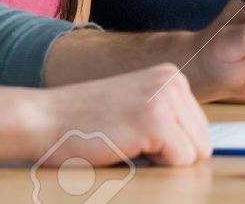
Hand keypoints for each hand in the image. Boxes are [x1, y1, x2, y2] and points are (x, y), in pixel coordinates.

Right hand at [29, 64, 209, 165]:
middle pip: (203, 142)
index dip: (171, 146)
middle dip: (171, 155)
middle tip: (130, 143)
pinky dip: (156, 168)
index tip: (136, 137)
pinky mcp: (156, 121)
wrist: (42, 118)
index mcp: (171, 76)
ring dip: (163, 162)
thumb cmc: (83, 123)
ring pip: (196, 154)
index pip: (200, 129)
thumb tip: (202, 152)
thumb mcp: (136, 107)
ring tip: (128, 145)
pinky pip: (182, 162)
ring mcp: (165, 98)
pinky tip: (126, 148)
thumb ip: (169, 119)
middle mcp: (173, 81)